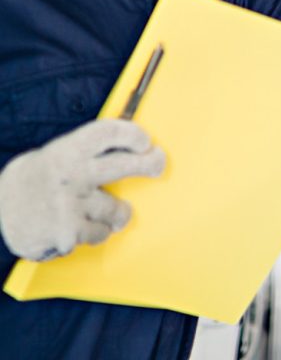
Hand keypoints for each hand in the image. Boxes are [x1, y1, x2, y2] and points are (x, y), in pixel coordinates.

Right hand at [0, 119, 165, 260]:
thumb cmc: (38, 178)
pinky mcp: (68, 234)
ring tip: (111, 210)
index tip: (145, 141)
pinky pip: (100, 233)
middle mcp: (72, 175)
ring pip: (116, 209)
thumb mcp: (58, 153)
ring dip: (118, 212)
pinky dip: (96, 232)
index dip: (132, 134)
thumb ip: (88, 150)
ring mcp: (70, 205)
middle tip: (157, 164)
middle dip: (148, 164)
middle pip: (123, 165)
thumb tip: (132, 143)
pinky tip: (82, 226)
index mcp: (68, 150)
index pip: (108, 133)